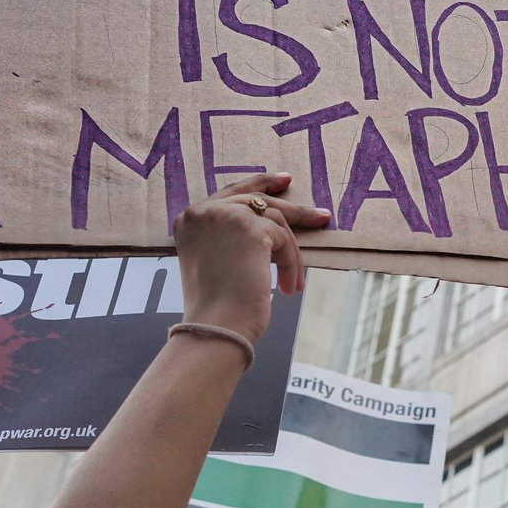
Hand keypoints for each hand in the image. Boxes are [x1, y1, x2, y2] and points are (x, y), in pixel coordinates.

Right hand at [172, 173, 330, 343]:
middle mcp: (202, 211)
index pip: (229, 194)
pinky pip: (283, 238)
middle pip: (255, 199)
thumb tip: (268, 230)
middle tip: (319, 215)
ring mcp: (224, 215)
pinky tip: (289, 287)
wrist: (217, 325)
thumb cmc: (219, 307)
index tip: (283, 182)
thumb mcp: (217, 263)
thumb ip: (230, 239)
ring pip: (275, 220)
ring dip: (291, 253)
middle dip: (292, 207)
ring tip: (293, 283)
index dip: (258, 185)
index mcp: (189, 219)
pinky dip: (292, 263)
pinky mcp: (249, 227)